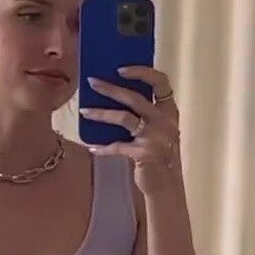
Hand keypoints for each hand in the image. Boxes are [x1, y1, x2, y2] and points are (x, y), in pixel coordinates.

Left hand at [80, 65, 181, 195]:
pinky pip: (117, 146)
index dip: (141, 72)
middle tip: (92, 82)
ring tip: (84, 112)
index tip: (120, 69)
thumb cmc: (159, 153)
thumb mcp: (159, 128)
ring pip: (123, 118)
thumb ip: (146, 112)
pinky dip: (103, 147)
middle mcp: (165, 121)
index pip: (161, 81)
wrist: (165, 184)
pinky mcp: (144, 153)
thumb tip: (114, 91)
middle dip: (110, 89)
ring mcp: (155, 137)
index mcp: (170, 111)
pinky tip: (92, 148)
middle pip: (135, 98)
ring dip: (101, 114)